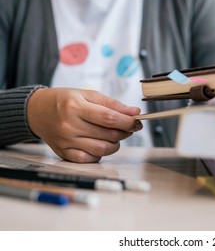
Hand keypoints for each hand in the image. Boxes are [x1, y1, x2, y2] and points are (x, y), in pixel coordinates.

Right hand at [27, 88, 141, 162]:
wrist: (37, 111)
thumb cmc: (64, 100)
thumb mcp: (87, 94)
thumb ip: (112, 104)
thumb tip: (134, 112)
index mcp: (75, 107)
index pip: (109, 118)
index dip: (127, 121)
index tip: (137, 121)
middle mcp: (69, 126)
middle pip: (108, 134)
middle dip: (125, 132)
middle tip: (128, 127)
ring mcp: (66, 141)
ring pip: (101, 150)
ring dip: (115, 144)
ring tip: (115, 136)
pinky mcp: (64, 153)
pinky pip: (89, 159)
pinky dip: (100, 154)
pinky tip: (100, 144)